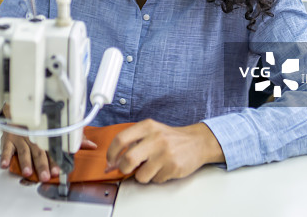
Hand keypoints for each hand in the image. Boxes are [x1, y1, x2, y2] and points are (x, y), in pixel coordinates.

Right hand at [0, 132, 96, 181]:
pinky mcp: (9, 138)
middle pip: (39, 153)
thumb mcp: (57, 129)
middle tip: (45, 175)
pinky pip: (5, 147)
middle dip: (42, 164)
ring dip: (25, 161)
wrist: (18, 109)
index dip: (55, 160)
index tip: (58, 170)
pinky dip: (5, 156)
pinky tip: (5, 164)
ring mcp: (21, 138)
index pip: (52, 150)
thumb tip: (91, 145)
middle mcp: (34, 138)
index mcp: (46, 138)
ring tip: (27, 171)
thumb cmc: (39, 123)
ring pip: (23, 151)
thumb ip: (74, 138)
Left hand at [105, 120, 223, 182]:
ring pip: (141, 175)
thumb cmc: (170, 138)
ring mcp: (165, 153)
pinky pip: (155, 179)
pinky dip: (156, 177)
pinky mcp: (173, 167)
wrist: (197, 142)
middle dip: (124, 168)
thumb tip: (112, 162)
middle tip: (126, 169)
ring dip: (142, 175)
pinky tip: (163, 168)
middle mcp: (156, 138)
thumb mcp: (151, 131)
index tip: (110, 161)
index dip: (111, 153)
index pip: (121, 139)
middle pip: (128, 159)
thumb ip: (132, 142)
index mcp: (147, 126)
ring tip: (151, 167)